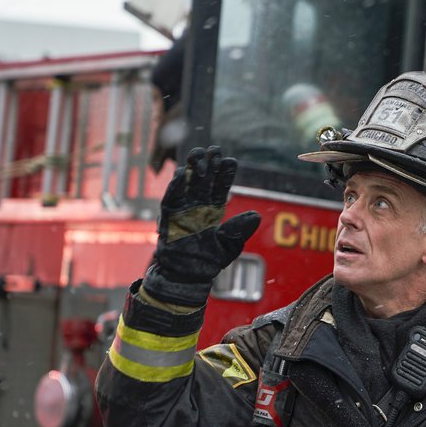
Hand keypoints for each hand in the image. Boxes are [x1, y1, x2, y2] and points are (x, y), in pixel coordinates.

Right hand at [143, 145, 260, 305]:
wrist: (187, 277)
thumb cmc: (208, 263)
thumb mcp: (229, 245)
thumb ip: (240, 229)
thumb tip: (256, 215)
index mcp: (213, 212)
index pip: (220, 189)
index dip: (224, 175)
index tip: (231, 161)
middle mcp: (197, 208)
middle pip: (203, 181)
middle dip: (208, 165)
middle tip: (214, 149)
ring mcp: (182, 211)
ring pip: (187, 185)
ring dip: (192, 170)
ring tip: (199, 154)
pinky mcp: (169, 218)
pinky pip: (171, 199)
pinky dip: (176, 187)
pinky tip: (182, 173)